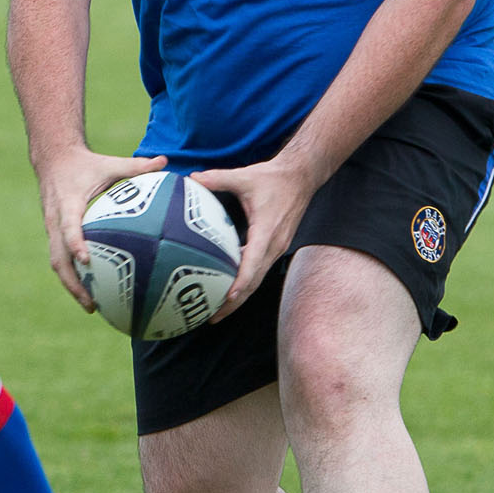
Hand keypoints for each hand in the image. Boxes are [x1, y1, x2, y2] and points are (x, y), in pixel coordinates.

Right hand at [33, 146, 168, 310]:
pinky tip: (93, 291)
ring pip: (57, 263)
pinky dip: (73, 277)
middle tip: (92, 303)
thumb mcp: (109, 163)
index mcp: (68, 203)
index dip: (75, 244)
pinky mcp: (53, 235)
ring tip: (92, 306)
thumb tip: (165, 162)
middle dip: (72, 282)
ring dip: (71, 286)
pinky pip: (61, 260)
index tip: (87, 260)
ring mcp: (52, 229)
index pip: (68, 226)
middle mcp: (55, 220)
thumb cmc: (85, 164)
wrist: (53, 160)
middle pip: (58, 257)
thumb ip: (136, 166)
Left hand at [193, 156, 319, 318]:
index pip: (254, 262)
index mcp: (267, 230)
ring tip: (218, 312)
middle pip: (255, 281)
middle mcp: (274, 244)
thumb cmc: (274, 178)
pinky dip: (245, 284)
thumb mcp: (244, 176)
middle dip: (235, 302)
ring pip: (258, 279)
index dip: (241, 281)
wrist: (301, 178)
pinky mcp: (276, 247)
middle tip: (213, 316)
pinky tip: (229, 290)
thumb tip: (192, 178)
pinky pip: (259, 270)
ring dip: (240, 297)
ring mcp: (277, 248)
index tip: (228, 297)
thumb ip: (217, 178)